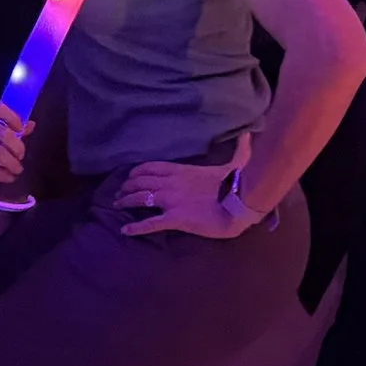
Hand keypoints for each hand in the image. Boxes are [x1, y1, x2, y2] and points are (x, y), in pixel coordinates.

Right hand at [0, 99, 26, 184]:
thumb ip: (5, 120)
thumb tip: (30, 126)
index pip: (1, 109)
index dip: (15, 120)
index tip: (21, 130)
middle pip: (3, 134)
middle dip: (17, 148)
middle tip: (20, 156)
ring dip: (11, 163)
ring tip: (17, 169)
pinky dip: (0, 173)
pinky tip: (7, 177)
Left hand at [116, 159, 240, 239]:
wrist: (239, 204)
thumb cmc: (236, 184)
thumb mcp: (236, 163)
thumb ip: (239, 150)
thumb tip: (248, 134)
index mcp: (182, 170)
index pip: (151, 167)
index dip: (136, 172)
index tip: (129, 177)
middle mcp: (171, 183)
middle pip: (141, 182)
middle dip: (127, 187)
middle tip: (119, 193)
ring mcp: (171, 200)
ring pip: (141, 198)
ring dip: (126, 201)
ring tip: (117, 205)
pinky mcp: (175, 218)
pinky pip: (150, 223)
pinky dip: (135, 227)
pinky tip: (124, 230)